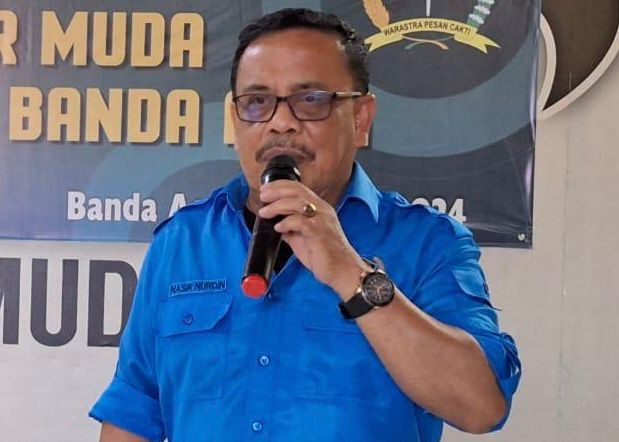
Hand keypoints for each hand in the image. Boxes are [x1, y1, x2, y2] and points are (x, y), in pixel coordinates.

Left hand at [257, 180, 368, 298]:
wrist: (343, 270)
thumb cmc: (326, 256)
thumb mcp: (304, 238)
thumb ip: (292, 228)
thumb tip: (277, 224)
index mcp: (320, 208)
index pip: (299, 188)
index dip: (280, 186)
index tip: (265, 189)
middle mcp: (322, 210)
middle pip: (297, 190)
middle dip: (276, 191)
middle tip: (263, 195)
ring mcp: (322, 220)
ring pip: (297, 202)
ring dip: (277, 206)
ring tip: (265, 212)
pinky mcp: (319, 232)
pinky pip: (300, 221)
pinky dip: (286, 222)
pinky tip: (278, 228)